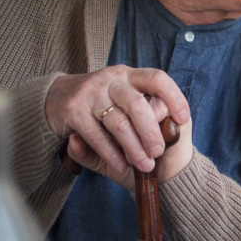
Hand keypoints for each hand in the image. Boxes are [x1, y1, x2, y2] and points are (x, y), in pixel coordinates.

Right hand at [47, 66, 190, 183]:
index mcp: (128, 75)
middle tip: (159, 152)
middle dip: (150, 132)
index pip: (156, 78)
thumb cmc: (102, 100)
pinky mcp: (74, 111)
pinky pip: (96, 136)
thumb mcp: (124, 94)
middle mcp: (110, 80)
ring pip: (118, 123)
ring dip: (133, 148)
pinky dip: (111, 153)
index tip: (184, 118)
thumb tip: (175, 122)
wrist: (56, 96)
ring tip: (145, 165)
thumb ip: (146, 104)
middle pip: (136, 104)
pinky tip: (121, 165)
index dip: (174, 97)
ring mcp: (90, 94)